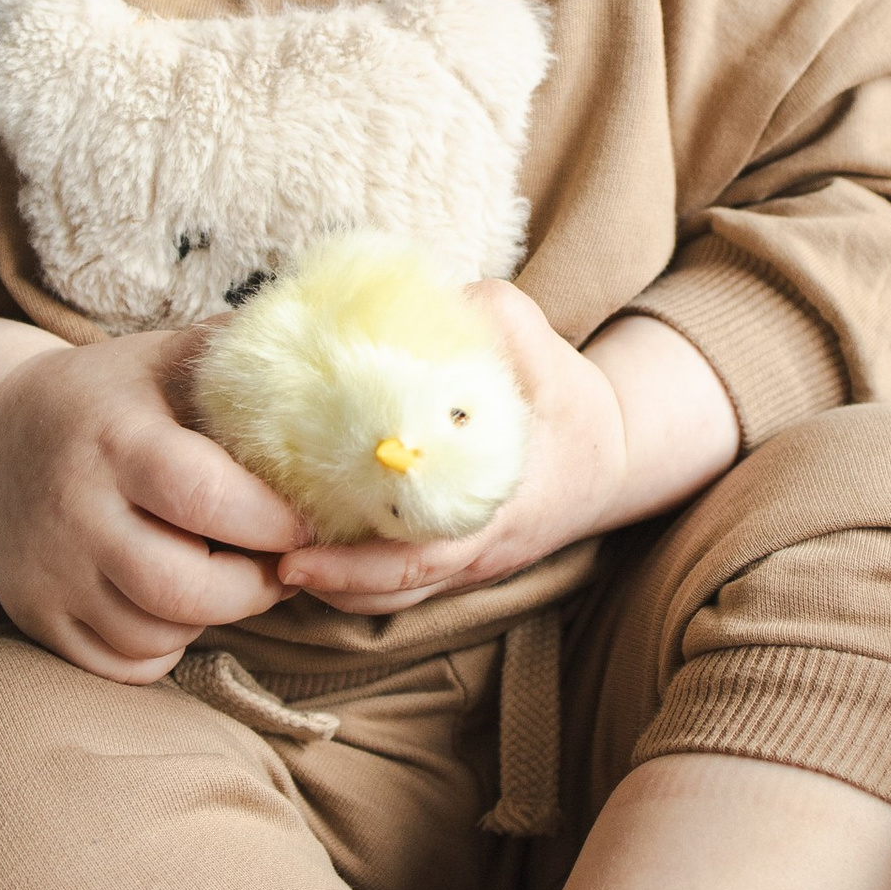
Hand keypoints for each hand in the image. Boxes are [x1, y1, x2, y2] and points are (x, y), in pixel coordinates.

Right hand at [0, 325, 312, 678]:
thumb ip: (245, 361)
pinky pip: (124, 665)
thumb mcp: (166, 359)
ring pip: (156, 634)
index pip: (203, 496)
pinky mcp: (33, 615)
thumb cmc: (109, 398)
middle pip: (184, 587)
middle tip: (277, 563)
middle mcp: (72, 509)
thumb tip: (343, 363)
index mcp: (114, 437)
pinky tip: (172, 600)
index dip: (270, 521)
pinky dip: (165, 645)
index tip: (306, 521)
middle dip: (252, 587)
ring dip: (211, 617)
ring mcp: (47, 570)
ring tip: (223, 573)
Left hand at [279, 292, 737, 615]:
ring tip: (278, 555)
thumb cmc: (573, 403)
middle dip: (328, 584)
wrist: (617, 457)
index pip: (420, 556)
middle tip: (273, 562)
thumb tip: (423, 292)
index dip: (355, 566)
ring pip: (391, 597)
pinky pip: (400, 582)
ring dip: (335, 585)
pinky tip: (314, 539)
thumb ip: (488, 315)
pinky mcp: (460, 560)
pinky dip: (355, 573)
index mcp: (498, 509)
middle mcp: (479, 550)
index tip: (298, 557)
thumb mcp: (542, 347)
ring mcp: (469, 563)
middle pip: (392, 592)